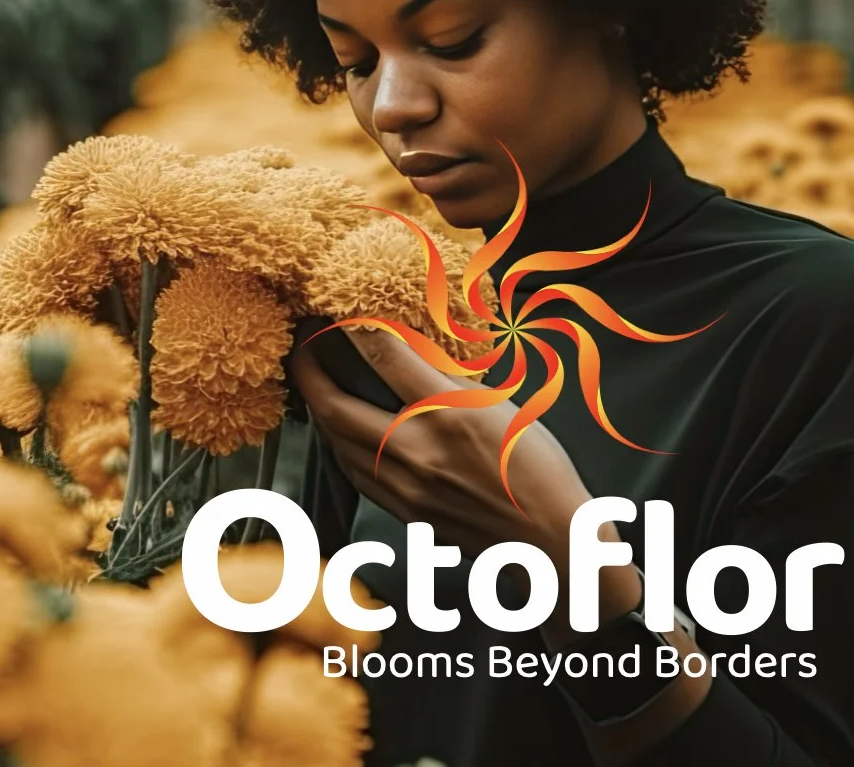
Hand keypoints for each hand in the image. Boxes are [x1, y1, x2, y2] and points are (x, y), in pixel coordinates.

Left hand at [291, 329, 711, 759]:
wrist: (550, 543)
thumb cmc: (539, 472)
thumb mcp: (504, 408)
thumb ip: (454, 382)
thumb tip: (413, 352)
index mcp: (451, 415)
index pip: (385, 359)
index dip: (354, 328)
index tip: (338, 311)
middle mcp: (419, 452)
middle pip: (338, 407)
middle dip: (310, 373)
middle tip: (302, 348)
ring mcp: (406, 487)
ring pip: (337, 444)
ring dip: (319, 411)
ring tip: (316, 385)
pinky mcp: (405, 511)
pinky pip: (353, 473)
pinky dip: (338, 445)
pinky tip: (342, 433)